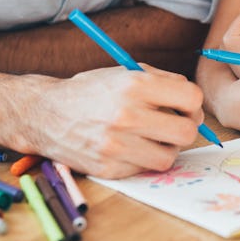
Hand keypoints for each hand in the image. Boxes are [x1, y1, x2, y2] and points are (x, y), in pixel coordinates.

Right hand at [28, 65, 204, 178]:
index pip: (191, 98)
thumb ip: (162, 80)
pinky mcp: (109, 169)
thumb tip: (193, 99)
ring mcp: (118, 145)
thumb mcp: (125, 71)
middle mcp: (128, 115)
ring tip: (153, 137)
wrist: (46, 114)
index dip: (192, 103)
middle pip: (186, 132)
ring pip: (169, 157)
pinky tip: (131, 146)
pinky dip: (143, 159)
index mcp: (135, 85)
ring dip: (166, 148)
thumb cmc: (91, 90)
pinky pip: (145, 169)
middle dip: (186, 128)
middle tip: (175, 124)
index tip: (185, 106)